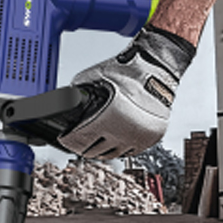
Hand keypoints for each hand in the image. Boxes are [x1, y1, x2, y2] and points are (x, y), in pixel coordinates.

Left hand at [58, 25, 195, 158]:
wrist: (157, 67)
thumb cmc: (128, 70)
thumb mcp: (92, 78)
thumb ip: (76, 93)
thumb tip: (64, 102)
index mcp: (108, 118)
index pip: (79, 140)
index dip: (68, 141)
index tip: (64, 139)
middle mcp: (125, 131)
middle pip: (94, 152)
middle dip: (82, 146)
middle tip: (77, 141)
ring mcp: (139, 136)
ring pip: (111, 154)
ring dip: (100, 150)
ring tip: (94, 142)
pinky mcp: (150, 138)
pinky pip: (128, 152)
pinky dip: (118, 148)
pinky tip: (111, 140)